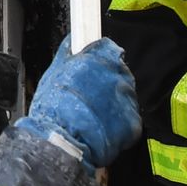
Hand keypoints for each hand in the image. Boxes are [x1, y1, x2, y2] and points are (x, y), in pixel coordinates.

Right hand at [25, 37, 140, 167]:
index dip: (100, 59)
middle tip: (89, 96)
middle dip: (107, 83)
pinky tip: (101, 128)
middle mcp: (118, 76)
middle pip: (118, 73)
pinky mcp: (133, 122)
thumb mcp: (53, 73)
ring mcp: (128, 99)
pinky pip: (128, 118)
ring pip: (124, 96)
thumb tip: (71, 42)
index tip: (94, 67)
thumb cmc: (54, 110)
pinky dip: (118, 124)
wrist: (63, 142)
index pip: (108, 50)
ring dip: (113, 103)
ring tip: (93, 115)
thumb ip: (66, 54)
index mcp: (99, 60)